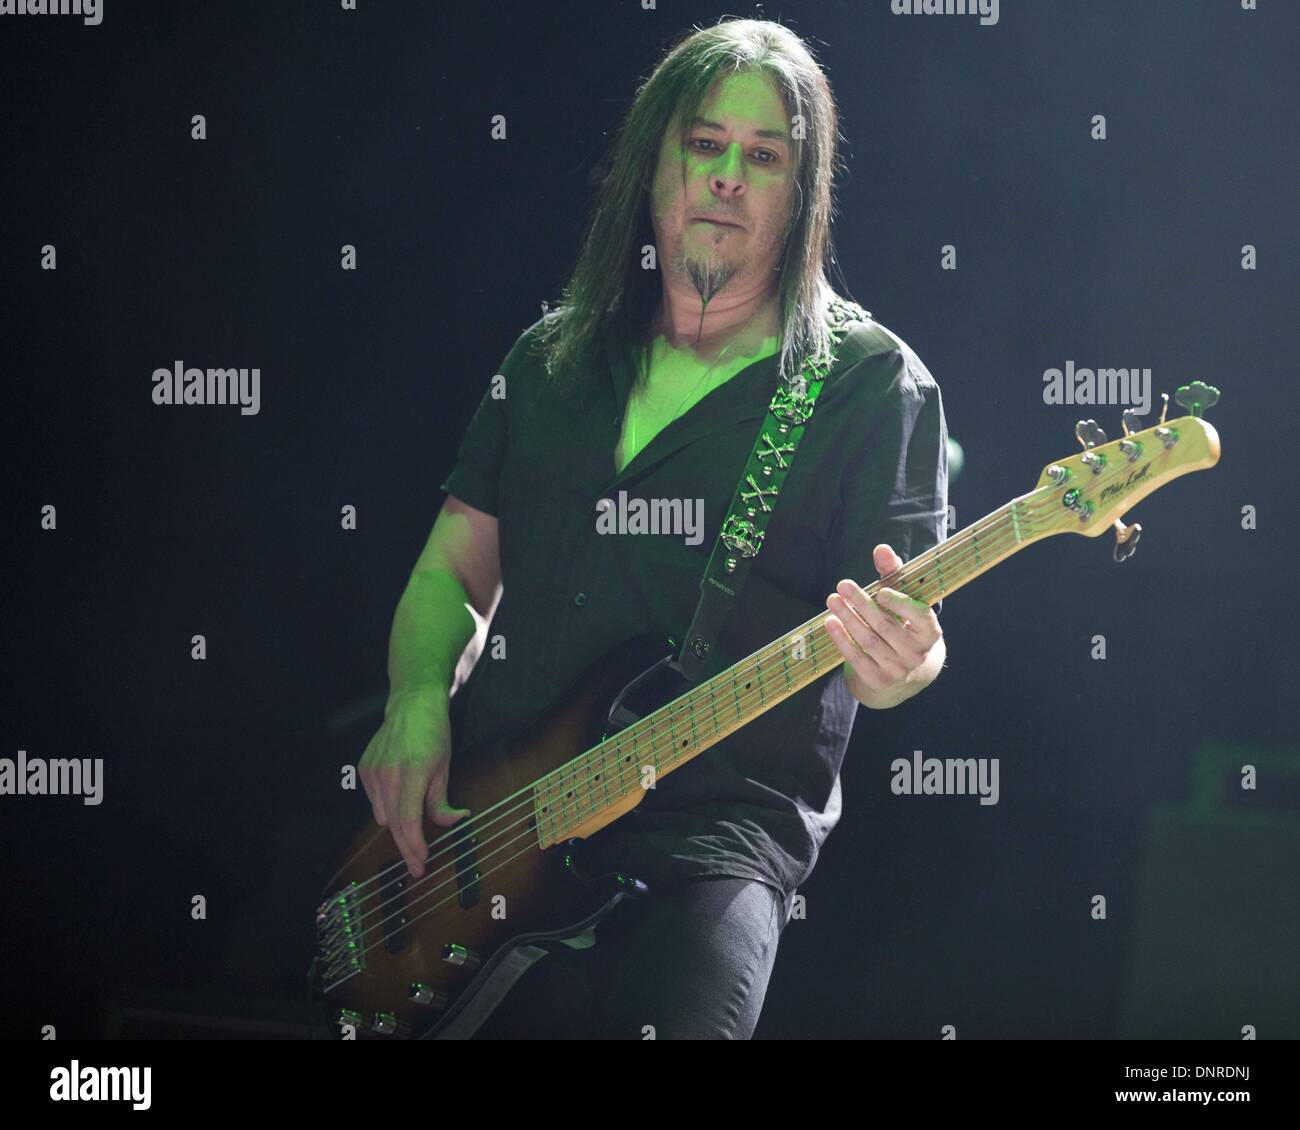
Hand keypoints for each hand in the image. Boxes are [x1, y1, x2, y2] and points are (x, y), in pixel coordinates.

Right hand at [358, 687, 470, 877]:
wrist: (412, 705)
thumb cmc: (434, 735)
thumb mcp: (445, 769)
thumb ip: (441, 802)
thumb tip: (452, 823)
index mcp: (412, 773)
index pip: (408, 821)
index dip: (414, 846)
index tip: (422, 862)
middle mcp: (388, 773)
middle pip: (394, 824)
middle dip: (407, 848)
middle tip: (417, 866)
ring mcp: (372, 772)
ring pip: (382, 816)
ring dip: (398, 826)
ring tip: (413, 824)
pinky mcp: (364, 770)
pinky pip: (375, 801)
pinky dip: (387, 806)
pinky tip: (399, 795)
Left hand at [822, 544, 943, 707]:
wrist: (903, 675)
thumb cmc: (903, 626)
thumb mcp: (903, 602)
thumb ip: (893, 574)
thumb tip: (881, 549)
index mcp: (929, 633)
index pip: (920, 616)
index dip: (901, 604)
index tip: (881, 591)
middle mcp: (916, 653)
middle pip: (886, 625)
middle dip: (862, 604)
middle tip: (843, 585)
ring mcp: (897, 670)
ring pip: (869, 640)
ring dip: (848, 618)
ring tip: (832, 600)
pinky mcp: (877, 680)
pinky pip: (856, 658)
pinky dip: (841, 639)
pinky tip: (830, 622)